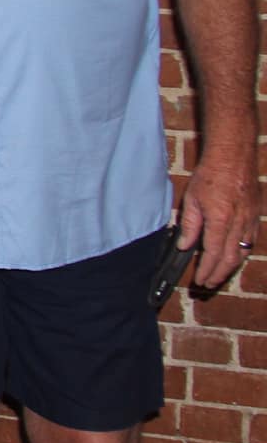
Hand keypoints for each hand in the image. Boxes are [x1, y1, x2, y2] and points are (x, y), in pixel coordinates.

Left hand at [178, 143, 260, 290]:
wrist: (234, 158)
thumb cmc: (210, 175)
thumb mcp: (192, 199)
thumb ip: (189, 224)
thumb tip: (185, 245)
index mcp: (220, 220)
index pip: (212, 253)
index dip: (206, 269)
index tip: (200, 280)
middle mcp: (238, 224)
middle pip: (230, 258)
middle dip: (219, 274)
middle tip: (208, 284)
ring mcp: (250, 221)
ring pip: (242, 252)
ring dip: (230, 267)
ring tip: (218, 275)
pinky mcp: (256, 217)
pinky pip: (250, 241)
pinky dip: (241, 253)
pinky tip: (233, 257)